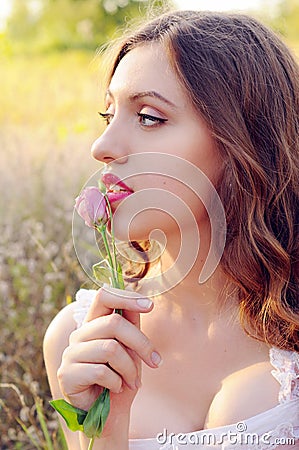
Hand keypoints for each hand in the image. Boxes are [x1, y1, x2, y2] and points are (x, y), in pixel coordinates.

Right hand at [57, 285, 161, 436]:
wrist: (108, 414)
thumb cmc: (121, 377)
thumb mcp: (131, 349)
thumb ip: (132, 326)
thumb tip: (144, 302)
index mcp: (94, 323)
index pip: (104, 297)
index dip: (126, 297)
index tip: (150, 306)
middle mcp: (79, 334)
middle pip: (114, 324)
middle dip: (141, 343)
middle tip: (155, 362)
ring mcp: (71, 353)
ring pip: (110, 349)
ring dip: (130, 368)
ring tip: (133, 381)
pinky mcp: (67, 375)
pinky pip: (100, 372)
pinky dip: (116, 382)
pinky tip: (116, 388)